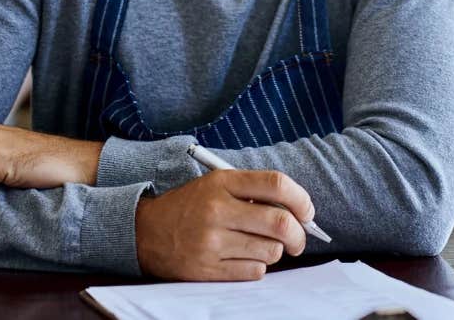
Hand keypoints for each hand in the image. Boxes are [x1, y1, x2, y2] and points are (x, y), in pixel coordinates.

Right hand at [135, 169, 313, 280]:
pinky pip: (254, 271)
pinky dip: (257, 266)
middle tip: (298, 239)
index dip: (301, 199)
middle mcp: (217, 210)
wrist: (146, 232)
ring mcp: (212, 241)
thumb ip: (253, 191)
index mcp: (222, 182)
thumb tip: (299, 212)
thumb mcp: (216, 185)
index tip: (307, 212)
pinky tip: (243, 257)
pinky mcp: (207, 268)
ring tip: (260, 245)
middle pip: (281, 223)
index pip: (276, 184)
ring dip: (275, 251)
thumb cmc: (190, 207)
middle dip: (299, 235)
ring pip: (271, 251)